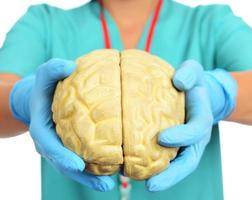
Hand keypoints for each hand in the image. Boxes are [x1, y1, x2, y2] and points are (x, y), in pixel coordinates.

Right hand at [10, 59, 114, 191]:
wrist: (42, 98)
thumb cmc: (45, 86)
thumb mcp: (46, 73)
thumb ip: (53, 69)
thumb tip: (69, 66)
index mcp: (42, 128)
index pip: (49, 145)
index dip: (62, 156)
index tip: (77, 165)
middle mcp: (51, 142)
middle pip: (64, 163)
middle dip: (82, 176)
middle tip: (104, 184)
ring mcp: (60, 147)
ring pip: (74, 166)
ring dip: (91, 178)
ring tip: (110, 186)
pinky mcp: (70, 146)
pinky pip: (82, 159)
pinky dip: (94, 169)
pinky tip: (112, 172)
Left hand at [146, 60, 236, 190]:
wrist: (192, 91)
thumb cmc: (190, 81)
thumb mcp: (193, 70)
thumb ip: (189, 73)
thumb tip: (178, 80)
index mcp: (200, 118)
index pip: (196, 131)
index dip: (182, 136)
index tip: (163, 138)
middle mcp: (193, 137)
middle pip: (187, 160)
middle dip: (172, 174)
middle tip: (152, 184)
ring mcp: (183, 143)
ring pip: (176, 166)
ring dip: (161, 178)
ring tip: (140, 184)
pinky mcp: (171, 144)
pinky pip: (164, 159)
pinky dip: (152, 168)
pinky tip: (133, 171)